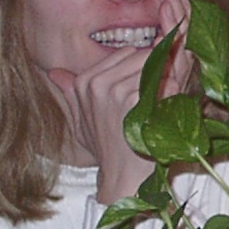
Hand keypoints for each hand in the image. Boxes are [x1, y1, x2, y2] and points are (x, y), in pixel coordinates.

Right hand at [47, 0, 194, 203]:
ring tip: (163, 103)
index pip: (125, 52)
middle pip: (142, 54)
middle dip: (157, 68)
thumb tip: (54, 72)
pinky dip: (174, 92)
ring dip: (167, 81)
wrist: (123, 177)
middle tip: (162, 91)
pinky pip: (166, 81)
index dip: (143, 65)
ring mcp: (116, 90)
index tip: (148, 84)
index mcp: (84, 82)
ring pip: (155, 66)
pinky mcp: (135, 100)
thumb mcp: (80, 120)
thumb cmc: (106, 148)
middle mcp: (97, 83)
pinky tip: (168, 109)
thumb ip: (70, 93)